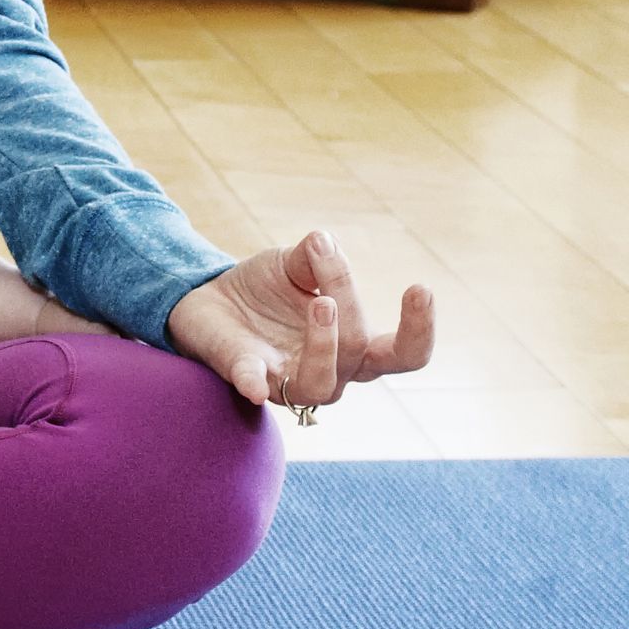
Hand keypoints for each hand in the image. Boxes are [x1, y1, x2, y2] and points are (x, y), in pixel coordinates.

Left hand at [164, 229, 436, 410]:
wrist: (208, 299)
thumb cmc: (265, 289)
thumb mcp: (293, 263)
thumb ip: (315, 258)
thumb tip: (323, 242)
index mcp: (352, 345)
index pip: (401, 354)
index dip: (418, 330)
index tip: (420, 288)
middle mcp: (329, 371)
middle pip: (359, 354)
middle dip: (351, 308)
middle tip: (336, 280)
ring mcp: (288, 380)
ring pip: (320, 384)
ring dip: (324, 345)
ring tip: (320, 303)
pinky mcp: (246, 377)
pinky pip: (254, 386)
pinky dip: (255, 382)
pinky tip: (254, 382)